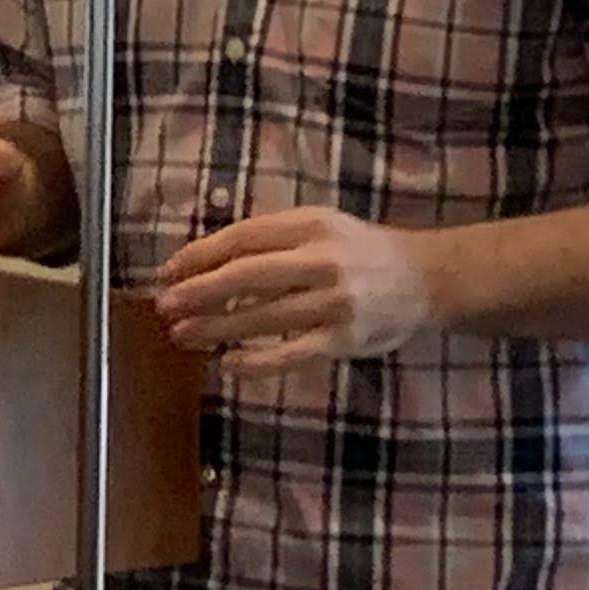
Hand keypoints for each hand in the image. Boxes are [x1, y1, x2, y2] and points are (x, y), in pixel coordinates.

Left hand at [152, 205, 436, 367]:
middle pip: (246, 276)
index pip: (241, 238)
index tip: (169, 271)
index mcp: (310, 225)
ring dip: (216, 329)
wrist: (424, 278)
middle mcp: (321, 260)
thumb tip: (205, 260)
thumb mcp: (320, 225)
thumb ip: (271, 237)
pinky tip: (227, 365)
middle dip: (198, 292)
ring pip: (262, 318)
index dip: (199, 255)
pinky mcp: (343, 339)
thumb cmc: (359, 250)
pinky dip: (255, 362)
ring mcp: (334, 302)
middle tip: (163, 305)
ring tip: (183, 334)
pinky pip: (290, 354)